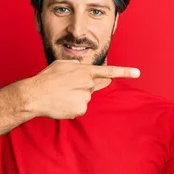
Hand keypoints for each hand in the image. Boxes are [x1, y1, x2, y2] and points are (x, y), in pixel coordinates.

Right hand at [26, 60, 140, 118]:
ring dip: (75, 97)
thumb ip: (77, 65)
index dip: (124, 72)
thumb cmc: (47, 78)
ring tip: (61, 95)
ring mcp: (85, 97)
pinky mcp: (81, 109)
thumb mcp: (62, 64)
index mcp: (84, 71)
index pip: (108, 71)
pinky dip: (72, 107)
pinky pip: (80, 108)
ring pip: (85, 98)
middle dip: (83, 87)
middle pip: (92, 87)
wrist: (35, 95)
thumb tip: (84, 68)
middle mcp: (88, 84)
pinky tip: (62, 104)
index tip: (137, 73)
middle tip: (67, 87)